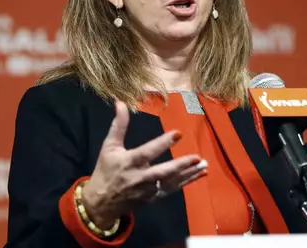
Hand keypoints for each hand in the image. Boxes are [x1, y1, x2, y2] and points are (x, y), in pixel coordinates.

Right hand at [81, 100, 207, 227]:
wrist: (101, 203)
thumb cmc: (106, 171)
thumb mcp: (109, 146)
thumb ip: (118, 125)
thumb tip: (120, 102)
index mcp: (130, 162)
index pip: (148, 152)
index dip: (162, 143)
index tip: (178, 133)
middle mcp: (141, 177)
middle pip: (163, 171)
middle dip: (181, 165)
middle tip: (198, 158)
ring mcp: (148, 190)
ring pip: (171, 181)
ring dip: (189, 174)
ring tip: (204, 165)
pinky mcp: (153, 198)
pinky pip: (172, 189)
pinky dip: (186, 182)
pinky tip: (199, 174)